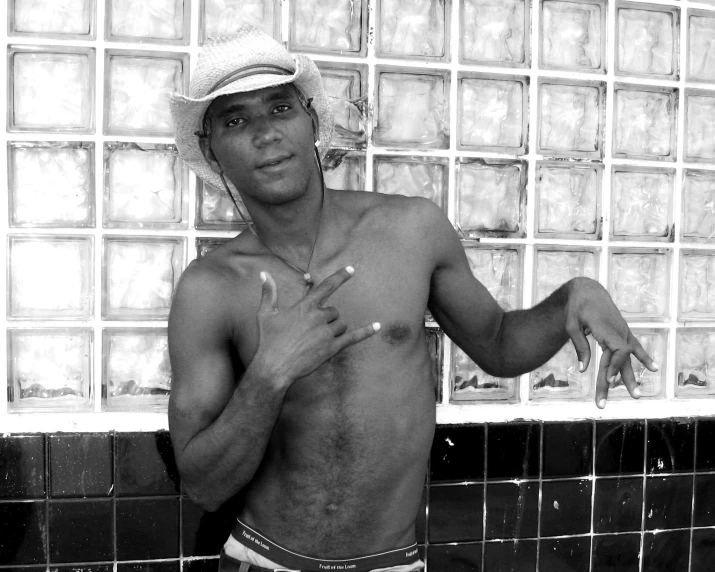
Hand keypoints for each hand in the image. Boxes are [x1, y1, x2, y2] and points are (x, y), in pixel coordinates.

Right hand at [249, 266, 379, 386]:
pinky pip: (353, 337)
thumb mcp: (266, 314)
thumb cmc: (269, 340)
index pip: (326, 286)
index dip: (340, 277)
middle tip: (310, 332)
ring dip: (333, 329)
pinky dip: (366, 332)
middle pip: (334, 311)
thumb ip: (269, 292)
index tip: (351, 269)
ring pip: (341, 324)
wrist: (274, 367)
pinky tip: (377, 326)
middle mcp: (318, 317)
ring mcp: (326, 333)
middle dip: (326, 319)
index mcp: (305, 307)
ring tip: (315, 341)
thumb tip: (264, 273)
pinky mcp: (332, 348)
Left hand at [564, 278, 658, 408]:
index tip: (608, 379)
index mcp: (606, 329)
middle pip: (620, 360)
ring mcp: (623, 332)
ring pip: (628, 358)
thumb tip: (583, 370)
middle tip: (605, 403)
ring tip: (636, 395)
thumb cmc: (577, 308)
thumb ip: (580, 346)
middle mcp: (618, 331)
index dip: (614, 366)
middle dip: (617, 382)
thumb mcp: (571, 325)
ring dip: (630, 377)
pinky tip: (653, 368)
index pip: (618, 351)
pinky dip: (644, 357)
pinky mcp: (623, 332)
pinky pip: (635, 346)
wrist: (587, 291)